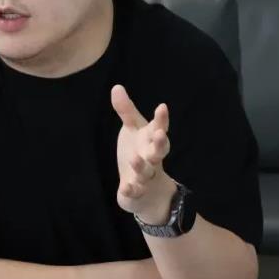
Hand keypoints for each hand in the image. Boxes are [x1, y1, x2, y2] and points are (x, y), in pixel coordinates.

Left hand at [111, 84, 176, 223]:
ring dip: (140, 166)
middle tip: (160, 135)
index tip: (162, 107)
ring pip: (146, 172)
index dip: (162, 119)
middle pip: (159, 151)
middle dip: (160, 144)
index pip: (159, 128)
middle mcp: (152, 158)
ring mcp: (146, 176)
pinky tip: (125, 187)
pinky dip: (131, 190)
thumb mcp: (133, 130)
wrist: (149, 191)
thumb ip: (126, 111)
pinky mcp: (137, 192)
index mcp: (152, 141)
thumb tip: (116, 86)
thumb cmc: (141, 152)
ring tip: (134, 159)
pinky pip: (134, 192)